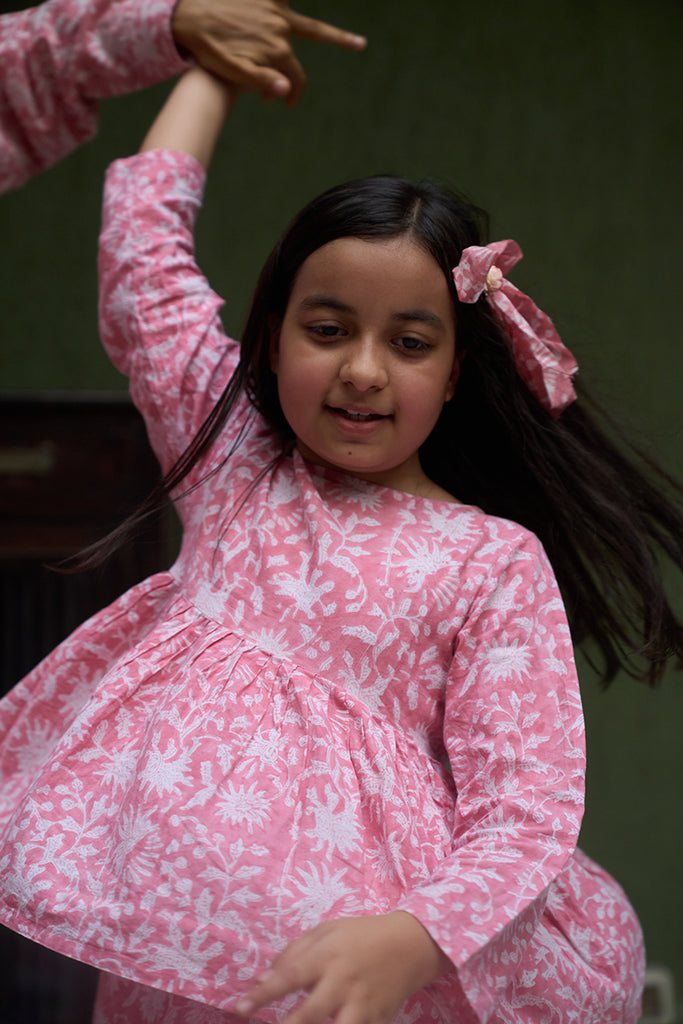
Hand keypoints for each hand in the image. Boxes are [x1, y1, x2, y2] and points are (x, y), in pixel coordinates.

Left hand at [172, 0, 365, 105]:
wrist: (187, 14)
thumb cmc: (208, 49)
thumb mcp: (233, 71)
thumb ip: (261, 80)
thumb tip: (286, 88)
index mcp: (277, 50)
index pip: (296, 76)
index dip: (293, 93)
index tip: (286, 104)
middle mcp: (281, 26)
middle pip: (317, 36)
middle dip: (341, 39)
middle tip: (361, 44)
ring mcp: (274, 7)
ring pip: (302, 14)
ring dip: (324, 22)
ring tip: (346, 26)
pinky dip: (286, 2)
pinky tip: (288, 7)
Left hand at [234, 911, 451, 1023]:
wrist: (410, 945)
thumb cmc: (361, 935)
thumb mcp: (326, 931)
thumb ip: (293, 953)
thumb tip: (261, 978)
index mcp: (328, 955)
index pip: (289, 976)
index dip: (263, 994)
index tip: (239, 1009)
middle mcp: (343, 982)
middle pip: (311, 1012)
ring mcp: (363, 1005)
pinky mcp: (379, 1021)